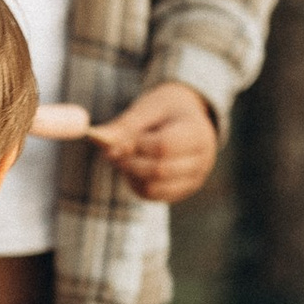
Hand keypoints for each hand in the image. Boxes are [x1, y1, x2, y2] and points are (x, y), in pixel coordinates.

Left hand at [87, 81, 219, 203]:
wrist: (188, 118)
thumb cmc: (167, 110)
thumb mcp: (148, 109)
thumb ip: (126, 124)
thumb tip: (100, 140)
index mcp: (198, 132)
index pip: (165, 146)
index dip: (137, 146)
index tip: (118, 140)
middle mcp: (202, 160)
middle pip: (160, 170)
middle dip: (131, 162)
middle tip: (113, 153)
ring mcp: (194, 179)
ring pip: (154, 187)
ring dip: (130, 175)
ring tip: (123, 157)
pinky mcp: (182, 191)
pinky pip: (152, 195)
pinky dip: (135, 183)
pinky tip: (132, 168)